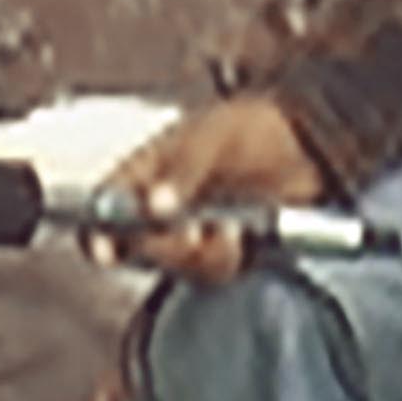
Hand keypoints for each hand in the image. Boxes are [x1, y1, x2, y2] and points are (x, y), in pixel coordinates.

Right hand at [104, 97, 325, 285]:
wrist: (304, 145)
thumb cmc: (248, 128)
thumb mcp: (213, 139)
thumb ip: (182, 171)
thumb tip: (154, 206)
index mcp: (142, 172)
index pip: (104, 207)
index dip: (97, 231)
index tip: (107, 249)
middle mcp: (158, 207)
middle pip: (135, 247)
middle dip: (163, 247)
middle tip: (192, 234)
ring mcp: (188, 231)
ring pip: (174, 265)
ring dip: (200, 255)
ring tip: (228, 228)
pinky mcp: (219, 252)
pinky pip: (210, 272)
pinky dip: (227, 258)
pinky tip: (242, 235)